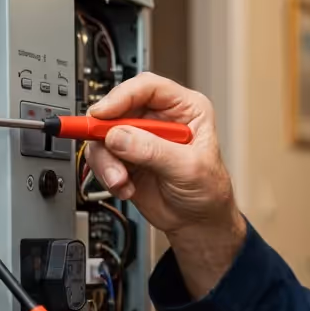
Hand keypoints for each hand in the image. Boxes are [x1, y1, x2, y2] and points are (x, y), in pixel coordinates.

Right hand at [86, 73, 239, 235]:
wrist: (198, 223)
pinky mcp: (124, 158)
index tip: (103, 114)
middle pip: (118, 109)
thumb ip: (153, 151)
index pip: (148, 87)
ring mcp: (139, 138)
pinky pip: (101, 158)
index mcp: (184, 108)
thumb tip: (118, 135)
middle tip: (105, 153)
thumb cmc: (209, 190)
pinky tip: (126, 188)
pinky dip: (107, 175)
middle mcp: (158, 118)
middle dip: (107, 135)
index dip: (122, 96)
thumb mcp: (188, 168)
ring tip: (121, 181)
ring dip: (107, 161)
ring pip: (103, 135)